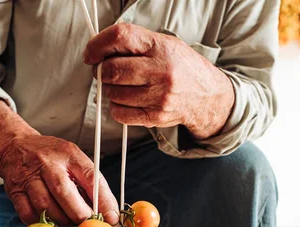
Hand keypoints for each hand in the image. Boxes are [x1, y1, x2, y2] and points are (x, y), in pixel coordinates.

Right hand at [0, 100, 118, 225]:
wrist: (13, 145)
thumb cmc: (49, 156)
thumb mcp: (73, 159)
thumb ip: (89, 182)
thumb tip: (108, 212)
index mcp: (69, 154)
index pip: (91, 177)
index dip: (104, 201)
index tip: (112, 218)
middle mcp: (47, 163)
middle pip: (64, 193)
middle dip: (80, 215)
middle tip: (88, 226)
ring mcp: (28, 177)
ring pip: (45, 207)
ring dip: (61, 221)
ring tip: (70, 224)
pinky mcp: (14, 191)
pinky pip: (28, 214)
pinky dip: (41, 223)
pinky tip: (49, 222)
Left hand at [83, 23, 234, 139]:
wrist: (207, 96)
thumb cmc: (181, 68)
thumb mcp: (165, 44)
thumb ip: (135, 43)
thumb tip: (100, 49)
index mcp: (161, 47)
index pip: (121, 37)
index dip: (98, 44)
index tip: (91, 53)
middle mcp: (161, 71)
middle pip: (112, 69)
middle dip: (101, 71)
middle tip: (103, 71)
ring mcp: (159, 96)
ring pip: (113, 93)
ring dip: (109, 90)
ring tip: (121, 86)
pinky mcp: (155, 116)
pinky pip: (120, 113)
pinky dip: (116, 107)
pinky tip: (126, 100)